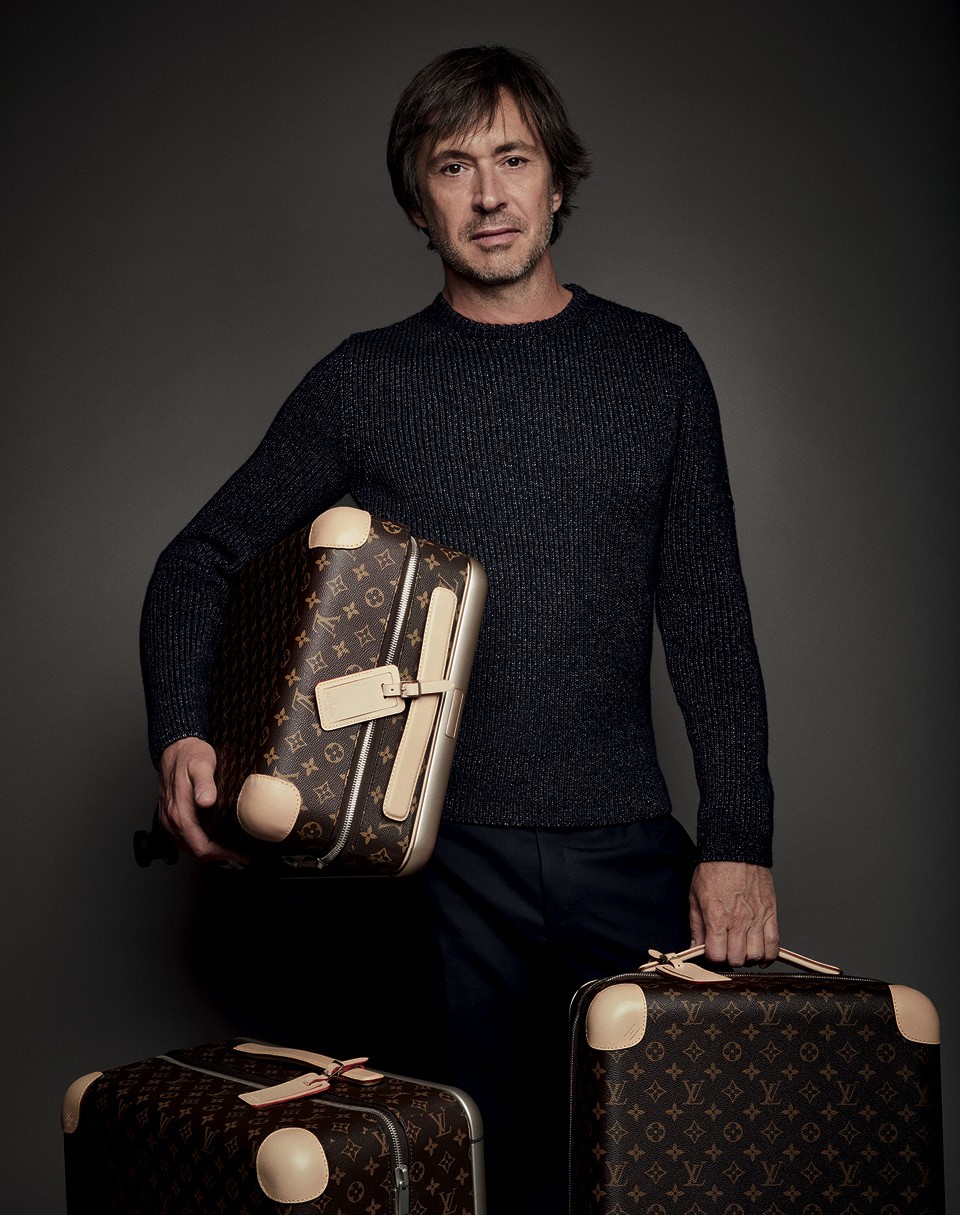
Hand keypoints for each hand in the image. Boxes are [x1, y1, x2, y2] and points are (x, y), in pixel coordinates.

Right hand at [157, 737, 248, 863]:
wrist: (174, 748)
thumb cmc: (190, 755)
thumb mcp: (202, 764)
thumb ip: (204, 783)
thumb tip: (206, 801)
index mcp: (179, 811)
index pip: (200, 846)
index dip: (222, 854)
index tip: (240, 853)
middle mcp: (171, 819)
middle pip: (195, 852)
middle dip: (219, 855)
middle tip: (241, 852)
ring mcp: (168, 819)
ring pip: (189, 848)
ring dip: (210, 851)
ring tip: (231, 848)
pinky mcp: (169, 817)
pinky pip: (183, 839)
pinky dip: (199, 844)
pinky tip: (214, 838)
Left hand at [689, 861, 778, 964]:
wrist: (735, 849)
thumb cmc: (713, 870)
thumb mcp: (695, 897)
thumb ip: (696, 926)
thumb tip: (694, 946)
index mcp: (717, 918)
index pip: (717, 955)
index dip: (712, 957)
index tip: (712, 951)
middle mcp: (738, 921)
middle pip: (737, 959)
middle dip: (729, 958)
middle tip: (727, 949)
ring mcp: (756, 918)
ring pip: (756, 955)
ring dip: (748, 957)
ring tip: (742, 949)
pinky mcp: (770, 913)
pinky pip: (774, 944)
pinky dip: (769, 955)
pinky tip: (761, 955)